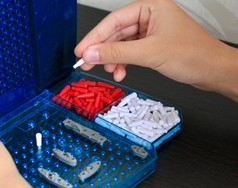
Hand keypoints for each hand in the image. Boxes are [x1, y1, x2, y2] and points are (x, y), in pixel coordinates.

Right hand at [74, 0, 237, 97]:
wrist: (213, 71)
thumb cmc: (194, 55)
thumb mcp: (149, 53)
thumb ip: (117, 53)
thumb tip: (92, 53)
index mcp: (151, 7)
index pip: (114, 21)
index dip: (95, 37)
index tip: (81, 50)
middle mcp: (150, 17)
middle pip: (116, 33)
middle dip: (103, 50)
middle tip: (87, 62)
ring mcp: (151, 32)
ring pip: (122, 44)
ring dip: (113, 59)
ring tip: (109, 71)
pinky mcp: (152, 45)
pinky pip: (130, 52)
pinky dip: (123, 63)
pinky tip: (121, 72)